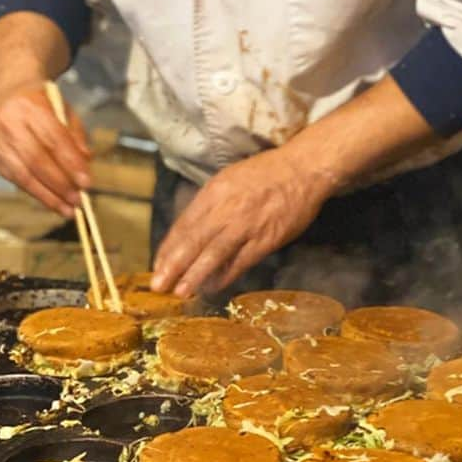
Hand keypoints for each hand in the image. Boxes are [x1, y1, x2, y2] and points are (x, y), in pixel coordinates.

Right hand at [0, 82, 90, 217]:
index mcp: (31, 106)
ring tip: (67, 210)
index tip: (87, 182)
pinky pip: (14, 179)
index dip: (70, 163)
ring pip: (22, 174)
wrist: (4, 93)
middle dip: (60, 184)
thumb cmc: (41, 103)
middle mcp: (9, 123)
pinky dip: (35, 192)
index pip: (53, 139)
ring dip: (47, 195)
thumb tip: (86, 162)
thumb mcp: (64, 110)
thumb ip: (76, 135)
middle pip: (36, 160)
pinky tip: (51, 202)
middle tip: (78, 201)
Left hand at [150, 149, 330, 298]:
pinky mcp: (266, 238)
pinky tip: (214, 286)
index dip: (169, 248)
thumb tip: (191, 230)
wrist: (303, 169)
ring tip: (181, 292)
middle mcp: (226, 208)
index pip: (184, 224)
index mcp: (214, 191)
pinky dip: (226, 275)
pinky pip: (241, 261)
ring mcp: (246, 224)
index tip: (158, 265)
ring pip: (214, 254)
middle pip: (194, 241)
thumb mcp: (230, 178)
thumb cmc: (266, 173)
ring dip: (195, 275)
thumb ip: (211, 203)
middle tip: (159, 285)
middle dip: (174, 265)